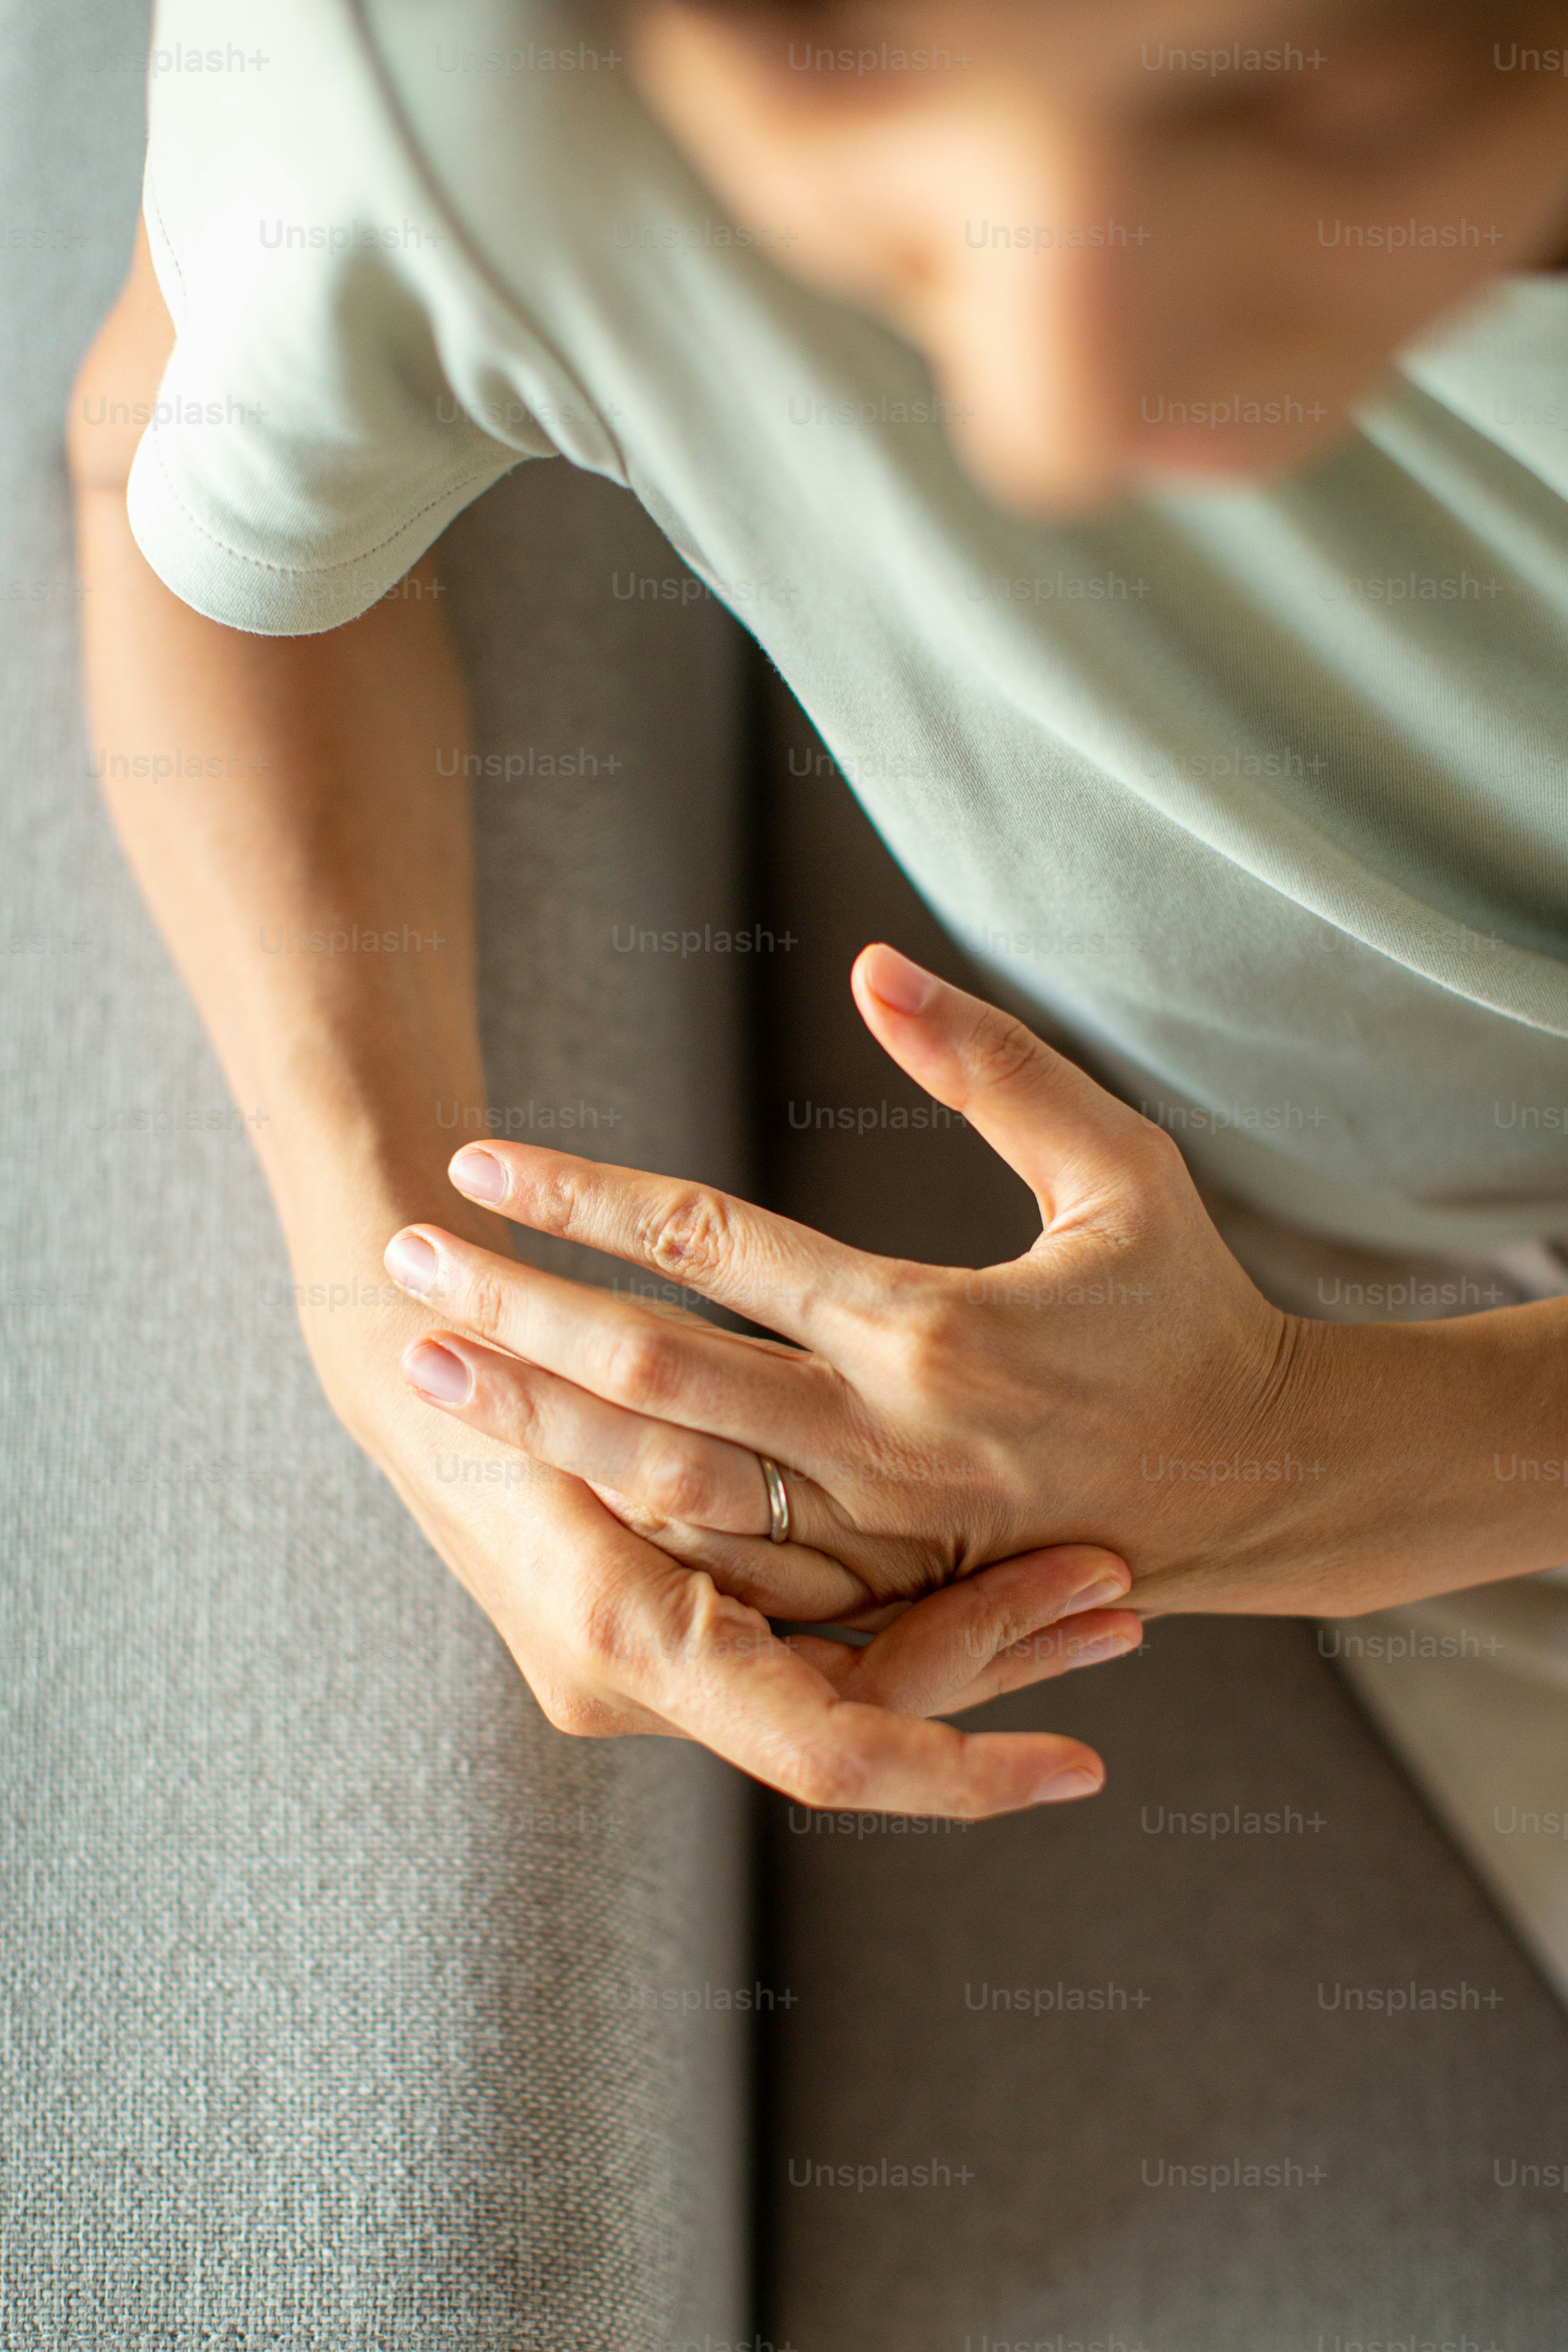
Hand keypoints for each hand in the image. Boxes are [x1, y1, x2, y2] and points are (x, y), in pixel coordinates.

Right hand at [299, 1217, 1139, 1821]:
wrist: (384, 1343)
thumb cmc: (472, 1341)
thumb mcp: (594, 1381)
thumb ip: (694, 1423)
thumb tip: (868, 1469)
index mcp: (619, 1631)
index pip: (826, 1752)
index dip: (956, 1770)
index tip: (1086, 1770)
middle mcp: (637, 1676)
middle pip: (859, 1714)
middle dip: (996, 1672)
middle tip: (1127, 1609)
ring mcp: (650, 1656)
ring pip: (850, 1674)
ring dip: (975, 1633)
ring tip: (1105, 1583)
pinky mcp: (669, 1615)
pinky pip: (814, 1638)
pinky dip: (909, 1606)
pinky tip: (1014, 1563)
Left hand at [386, 945, 1366, 1620]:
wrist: (1265, 1486)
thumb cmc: (1190, 1312)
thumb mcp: (1121, 1167)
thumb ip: (993, 1065)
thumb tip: (870, 965)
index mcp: (928, 1326)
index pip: (711, 1246)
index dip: (583, 1196)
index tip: (479, 1158)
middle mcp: (886, 1438)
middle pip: (656, 1374)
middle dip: (516, 1320)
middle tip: (401, 1269)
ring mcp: (877, 1533)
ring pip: (673, 1487)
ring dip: (544, 1427)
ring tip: (434, 1374)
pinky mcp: (885, 1594)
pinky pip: (736, 1571)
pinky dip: (635, 1528)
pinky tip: (544, 1484)